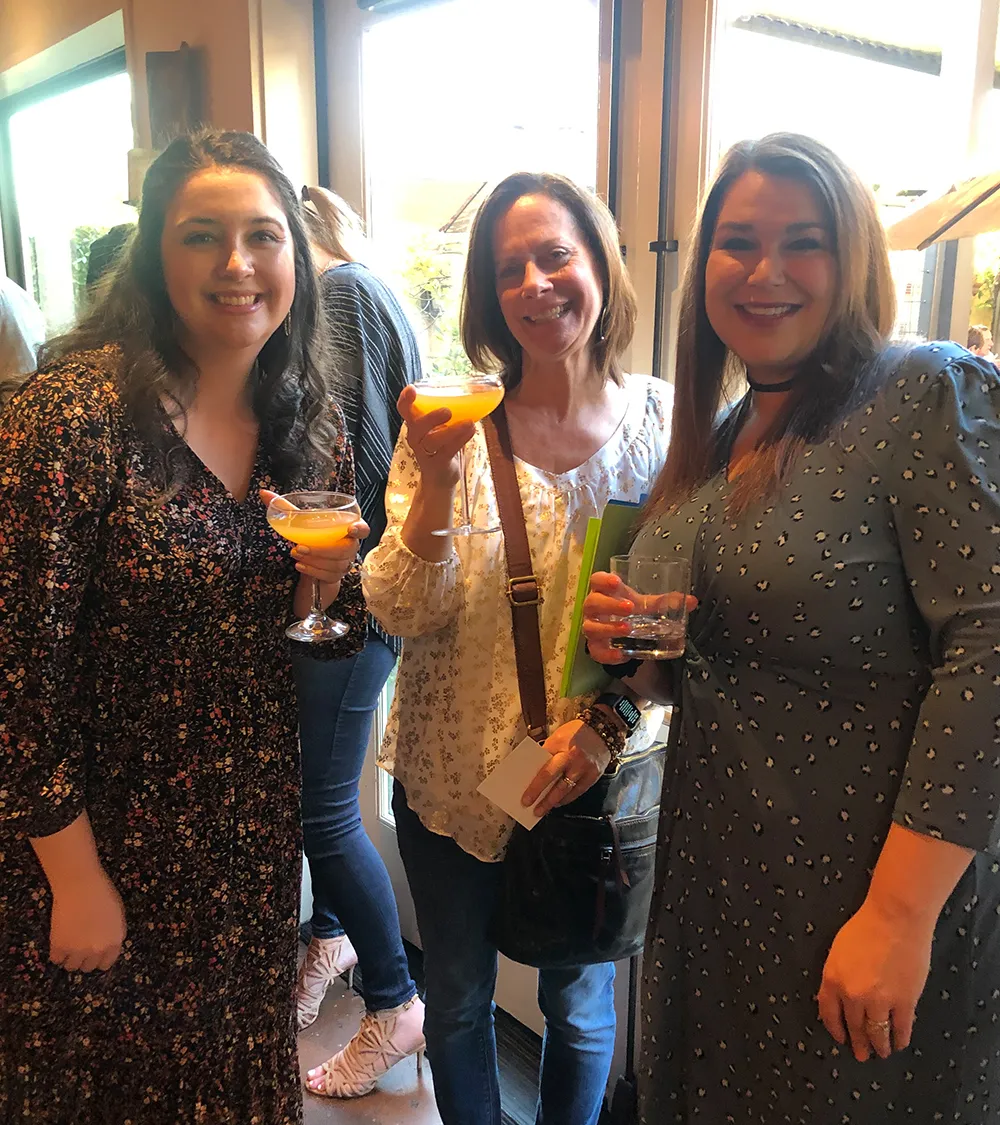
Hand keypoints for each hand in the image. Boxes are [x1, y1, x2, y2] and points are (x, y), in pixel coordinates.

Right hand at [49, 868, 125, 972]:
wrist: (81, 885)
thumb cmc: (101, 893)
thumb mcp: (117, 915)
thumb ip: (112, 934)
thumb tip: (105, 946)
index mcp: (114, 941)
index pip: (106, 963)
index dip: (98, 958)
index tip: (92, 953)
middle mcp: (97, 950)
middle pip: (88, 967)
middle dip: (84, 958)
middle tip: (78, 945)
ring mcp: (78, 950)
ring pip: (71, 966)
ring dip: (69, 957)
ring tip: (68, 942)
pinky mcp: (59, 946)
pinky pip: (56, 959)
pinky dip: (56, 952)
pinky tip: (59, 939)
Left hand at [259, 489, 367, 593]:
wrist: (311, 560)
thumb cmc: (310, 535)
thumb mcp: (298, 521)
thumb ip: (285, 508)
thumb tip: (263, 493)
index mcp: (346, 527)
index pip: (363, 529)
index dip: (360, 529)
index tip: (351, 529)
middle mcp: (350, 546)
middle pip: (346, 549)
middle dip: (323, 549)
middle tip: (299, 546)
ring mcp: (345, 562)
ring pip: (337, 564)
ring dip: (314, 560)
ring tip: (294, 554)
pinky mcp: (337, 575)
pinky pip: (329, 575)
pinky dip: (313, 570)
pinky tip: (300, 565)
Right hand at [398, 385, 474, 488]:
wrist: (441, 478)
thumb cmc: (442, 445)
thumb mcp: (441, 426)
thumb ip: (449, 411)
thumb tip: (473, 392)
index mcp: (415, 424)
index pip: (405, 410)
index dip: (405, 400)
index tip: (411, 389)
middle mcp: (416, 437)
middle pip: (416, 426)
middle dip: (430, 418)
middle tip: (447, 411)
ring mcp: (425, 452)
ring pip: (432, 441)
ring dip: (452, 431)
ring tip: (469, 423)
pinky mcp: (437, 464)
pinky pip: (447, 451)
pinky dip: (460, 440)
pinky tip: (471, 430)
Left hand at [521, 720, 609, 817]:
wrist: (602, 728)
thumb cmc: (575, 732)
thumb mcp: (557, 737)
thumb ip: (547, 753)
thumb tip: (535, 772)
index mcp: (559, 746)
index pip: (544, 770)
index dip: (534, 787)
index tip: (526, 799)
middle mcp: (572, 757)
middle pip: (554, 782)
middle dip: (543, 799)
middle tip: (534, 810)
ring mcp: (584, 767)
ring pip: (567, 789)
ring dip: (554, 802)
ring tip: (544, 809)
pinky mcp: (594, 774)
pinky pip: (579, 790)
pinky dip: (568, 798)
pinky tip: (559, 802)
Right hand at [583, 571, 697, 663]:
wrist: (623, 632)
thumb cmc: (632, 610)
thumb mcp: (647, 604)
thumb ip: (666, 602)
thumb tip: (693, 601)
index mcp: (605, 591)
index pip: (596, 580)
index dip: (603, 580)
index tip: (616, 582)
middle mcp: (594, 609)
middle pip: (592, 603)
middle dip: (609, 605)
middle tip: (629, 608)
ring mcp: (592, 628)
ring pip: (590, 627)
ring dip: (608, 628)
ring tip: (627, 629)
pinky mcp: (595, 647)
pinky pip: (596, 652)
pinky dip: (607, 654)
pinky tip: (621, 655)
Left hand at [817, 898, 932, 1061]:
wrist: (894, 919)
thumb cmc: (864, 928)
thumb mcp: (838, 951)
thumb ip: (838, 976)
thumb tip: (841, 996)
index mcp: (833, 980)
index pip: (829, 1014)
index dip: (835, 1029)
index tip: (840, 1039)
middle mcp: (853, 995)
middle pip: (854, 1027)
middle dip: (858, 1044)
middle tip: (861, 1055)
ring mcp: (879, 1001)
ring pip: (878, 1033)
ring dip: (879, 1046)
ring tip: (881, 1052)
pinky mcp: (904, 1002)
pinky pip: (900, 1028)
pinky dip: (899, 1039)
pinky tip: (899, 1043)